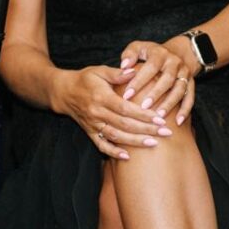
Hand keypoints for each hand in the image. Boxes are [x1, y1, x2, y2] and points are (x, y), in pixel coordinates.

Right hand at [54, 63, 174, 160]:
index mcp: (102, 97)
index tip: (160, 119)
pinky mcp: (90, 132)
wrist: (63, 92)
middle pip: (124, 124)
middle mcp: (97, 113)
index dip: (143, 115)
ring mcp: (93, 124)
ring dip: (135, 142)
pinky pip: (101, 145)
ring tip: (153, 144)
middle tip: (165, 133)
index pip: (125, 108)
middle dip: (146, 130)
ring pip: (116, 136)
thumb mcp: (99, 70)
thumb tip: (135, 71)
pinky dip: (113, 152)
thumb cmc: (85, 79)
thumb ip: (118, 73)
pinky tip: (127, 157)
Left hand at [120, 37, 197, 127]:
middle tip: (143, 108)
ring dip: (170, 104)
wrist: (178, 52)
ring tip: (159, 117)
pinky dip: (185, 110)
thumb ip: (129, 55)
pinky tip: (178, 122)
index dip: (139, 81)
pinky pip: (190, 97)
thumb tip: (123, 66)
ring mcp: (185, 73)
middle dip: (156, 94)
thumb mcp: (139, 48)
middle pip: (167, 79)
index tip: (127, 95)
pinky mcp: (192, 83)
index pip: (150, 67)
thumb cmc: (150, 53)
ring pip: (180, 89)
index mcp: (160, 54)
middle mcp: (175, 62)